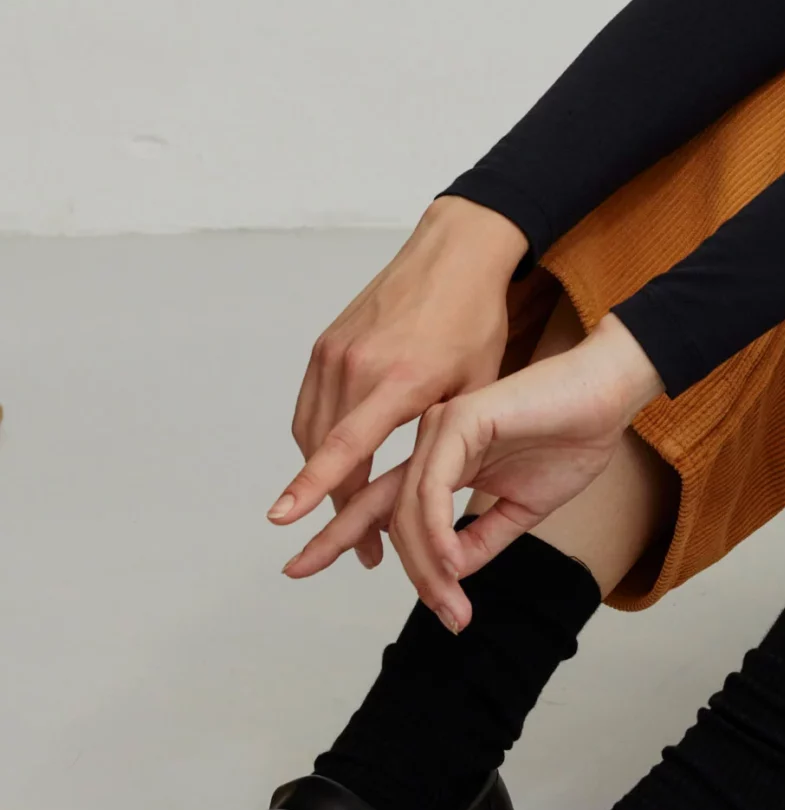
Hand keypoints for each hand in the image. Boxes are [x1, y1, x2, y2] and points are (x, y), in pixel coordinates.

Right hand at [271, 196, 527, 567]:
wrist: (454, 255)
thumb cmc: (476, 321)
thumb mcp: (476, 387)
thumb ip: (447, 439)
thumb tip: (431, 498)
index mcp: (398, 378)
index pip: (344, 445)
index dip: (312, 486)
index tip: (282, 518)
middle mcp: (356, 364)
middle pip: (325, 452)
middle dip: (336, 508)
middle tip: (365, 553)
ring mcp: (334, 352)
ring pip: (311, 433)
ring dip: (323, 480)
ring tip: (354, 518)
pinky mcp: (325, 345)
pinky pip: (311, 407)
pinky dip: (318, 443)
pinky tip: (341, 467)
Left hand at [276, 314, 665, 629]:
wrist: (608, 398)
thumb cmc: (573, 440)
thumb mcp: (522, 508)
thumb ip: (482, 539)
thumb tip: (448, 575)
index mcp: (441, 459)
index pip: (384, 503)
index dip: (348, 536)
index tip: (309, 564)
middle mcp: (432, 441)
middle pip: (373, 499)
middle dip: (332, 536)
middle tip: (296, 568)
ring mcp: (443, 428)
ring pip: (406, 508)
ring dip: (424, 565)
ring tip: (449, 605)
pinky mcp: (461, 418)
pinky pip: (433, 487)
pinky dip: (436, 531)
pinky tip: (449, 563)